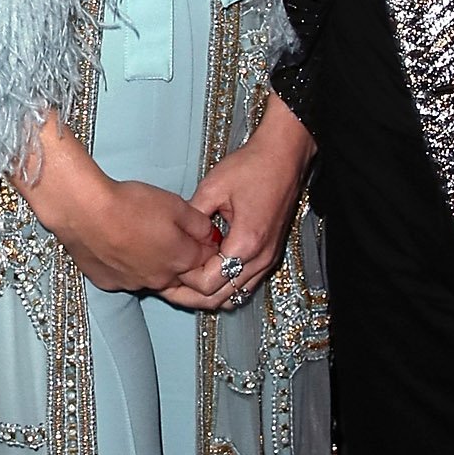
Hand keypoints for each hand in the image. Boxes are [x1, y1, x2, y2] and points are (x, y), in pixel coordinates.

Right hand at [18, 121, 219, 297]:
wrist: (83, 210)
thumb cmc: (129, 204)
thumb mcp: (175, 204)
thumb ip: (199, 223)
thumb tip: (210, 235)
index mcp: (181, 260)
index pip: (208, 261)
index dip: (207, 245)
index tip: (201, 233)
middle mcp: (160, 279)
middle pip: (182, 276)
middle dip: (183, 259)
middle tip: (169, 235)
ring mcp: (133, 283)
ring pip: (152, 278)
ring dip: (153, 263)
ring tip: (140, 236)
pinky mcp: (108, 282)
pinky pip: (125, 277)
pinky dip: (126, 266)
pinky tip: (118, 245)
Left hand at [164, 96, 315, 311]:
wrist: (284, 156)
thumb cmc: (252, 167)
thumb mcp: (212, 188)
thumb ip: (191, 218)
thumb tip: (174, 235)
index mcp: (244, 243)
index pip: (207, 283)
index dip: (183, 278)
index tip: (169, 265)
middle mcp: (260, 258)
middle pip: (220, 298)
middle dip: (192, 293)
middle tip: (169, 281)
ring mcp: (268, 259)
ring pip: (234, 295)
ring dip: (209, 292)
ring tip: (187, 279)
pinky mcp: (271, 255)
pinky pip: (246, 283)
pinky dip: (226, 284)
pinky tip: (208, 271)